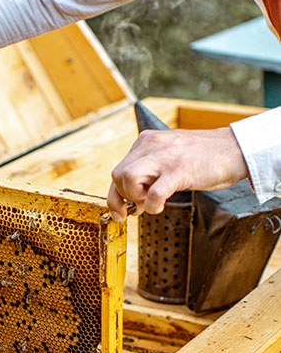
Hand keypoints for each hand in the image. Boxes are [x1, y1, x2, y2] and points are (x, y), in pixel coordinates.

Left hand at [107, 126, 248, 221]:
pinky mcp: (180, 170)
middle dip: (123, 197)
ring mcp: (166, 157)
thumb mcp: (168, 155)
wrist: (237, 149)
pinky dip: (153, 205)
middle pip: (118, 175)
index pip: (118, 170)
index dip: (116, 195)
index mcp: (147, 141)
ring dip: (135, 198)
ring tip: (150, 203)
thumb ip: (148, 169)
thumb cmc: (204, 157)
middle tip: (138, 208)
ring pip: (129, 179)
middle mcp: (152, 145)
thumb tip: (129, 195)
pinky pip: (154, 193)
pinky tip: (160, 206)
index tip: (120, 210)